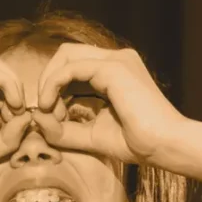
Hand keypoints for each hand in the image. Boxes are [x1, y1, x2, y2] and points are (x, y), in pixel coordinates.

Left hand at [30, 43, 185, 166]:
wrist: (164, 146)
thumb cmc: (137, 143)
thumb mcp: (91, 135)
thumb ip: (63, 129)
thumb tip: (36, 119)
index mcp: (114, 72)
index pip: (73, 67)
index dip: (54, 88)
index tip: (52, 118)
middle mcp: (116, 59)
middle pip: (66, 55)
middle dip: (48, 81)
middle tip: (47, 112)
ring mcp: (116, 60)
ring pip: (66, 56)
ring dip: (48, 83)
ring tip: (50, 112)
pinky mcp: (113, 68)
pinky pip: (71, 67)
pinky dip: (53, 84)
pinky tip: (50, 106)